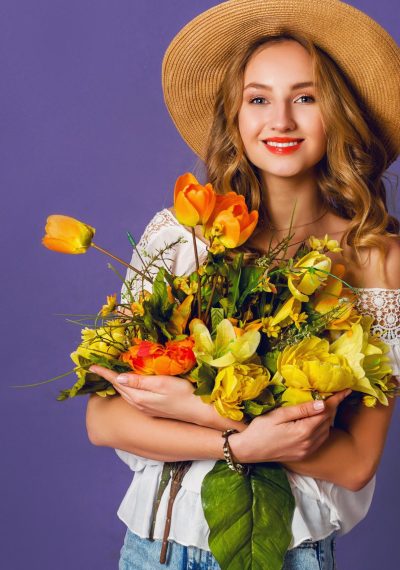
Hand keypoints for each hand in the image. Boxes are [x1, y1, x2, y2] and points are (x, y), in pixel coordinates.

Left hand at [89, 365, 244, 430]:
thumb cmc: (183, 393)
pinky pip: (133, 397)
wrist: (197, 410)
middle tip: (99, 367)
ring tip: (109, 373)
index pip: (117, 382)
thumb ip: (140, 381)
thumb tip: (119, 377)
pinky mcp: (151, 409)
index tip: (91, 366)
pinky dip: (126, 388)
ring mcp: (144, 408)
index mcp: (139, 396)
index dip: (104, 373)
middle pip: (119, 388)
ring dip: (117, 383)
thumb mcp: (162, 383)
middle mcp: (138, 404)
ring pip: (125, 393)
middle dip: (108, 378)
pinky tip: (128, 383)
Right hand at [230, 389, 351, 463]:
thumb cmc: (260, 429)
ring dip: (329, 417)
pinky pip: (321, 440)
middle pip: (328, 421)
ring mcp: (308, 450)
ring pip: (326, 431)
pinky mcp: (305, 454)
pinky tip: (318, 420)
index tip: (346, 390)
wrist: (249, 450)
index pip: (326, 412)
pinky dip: (323, 428)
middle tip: (336, 393)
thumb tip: (322, 403)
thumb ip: (301, 410)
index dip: (337, 399)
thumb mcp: (279, 415)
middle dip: (334, 406)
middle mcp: (309, 443)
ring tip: (327, 404)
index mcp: (304, 431)